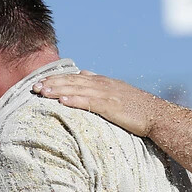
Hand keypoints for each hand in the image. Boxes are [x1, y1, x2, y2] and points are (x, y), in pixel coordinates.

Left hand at [33, 71, 158, 136]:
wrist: (157, 115)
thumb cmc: (139, 109)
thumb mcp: (119, 93)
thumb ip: (102, 87)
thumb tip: (86, 78)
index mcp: (104, 82)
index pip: (76, 76)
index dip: (58, 77)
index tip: (42, 80)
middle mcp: (103, 85)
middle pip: (72, 81)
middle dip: (52, 82)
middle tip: (33, 86)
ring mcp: (107, 94)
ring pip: (77, 89)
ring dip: (58, 90)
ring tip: (42, 92)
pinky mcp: (111, 106)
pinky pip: (89, 102)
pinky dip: (75, 101)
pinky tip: (62, 102)